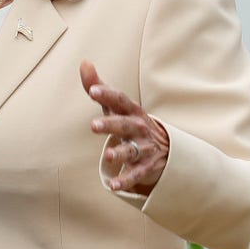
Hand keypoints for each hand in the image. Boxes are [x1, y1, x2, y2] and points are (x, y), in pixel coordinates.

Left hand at [80, 59, 169, 194]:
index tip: (93, 90)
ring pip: (133, 151)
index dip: (107, 95)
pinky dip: (125, 180)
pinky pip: (136, 174)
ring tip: (109, 156)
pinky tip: (112, 186)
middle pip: (125, 125)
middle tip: (93, 125)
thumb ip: (98, 85)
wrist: (166, 147)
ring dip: (121, 153)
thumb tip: (84, 62)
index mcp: (132, 111)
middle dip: (111, 125)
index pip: (120, 100)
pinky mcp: (146, 167)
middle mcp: (139, 128)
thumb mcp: (116, 105)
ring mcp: (145, 148)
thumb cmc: (131, 120)